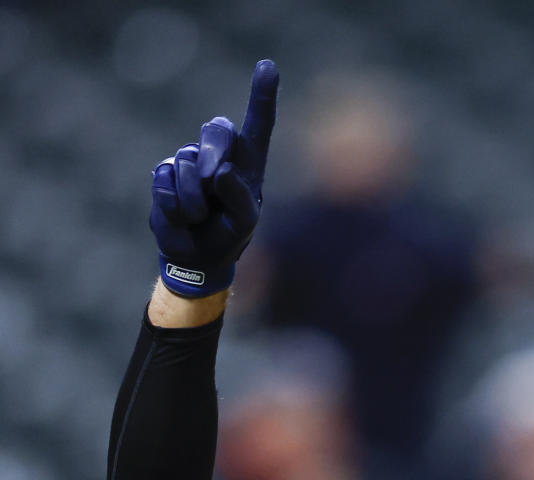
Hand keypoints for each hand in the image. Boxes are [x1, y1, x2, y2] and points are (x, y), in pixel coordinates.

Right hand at [150, 58, 278, 297]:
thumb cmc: (228, 238)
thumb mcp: (244, 223)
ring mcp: (189, 162)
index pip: (257, 125)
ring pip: (187, 162)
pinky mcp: (165, 174)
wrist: (196, 259)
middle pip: (217, 129)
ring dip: (193, 198)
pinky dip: (174, 206)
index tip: (267, 66)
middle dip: (214, 152)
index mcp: (248, 163)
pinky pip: (165, 180)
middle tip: (213, 179)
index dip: (261, 96)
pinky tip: (181, 217)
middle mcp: (219, 156)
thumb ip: (240, 197)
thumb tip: (220, 172)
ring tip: (199, 218)